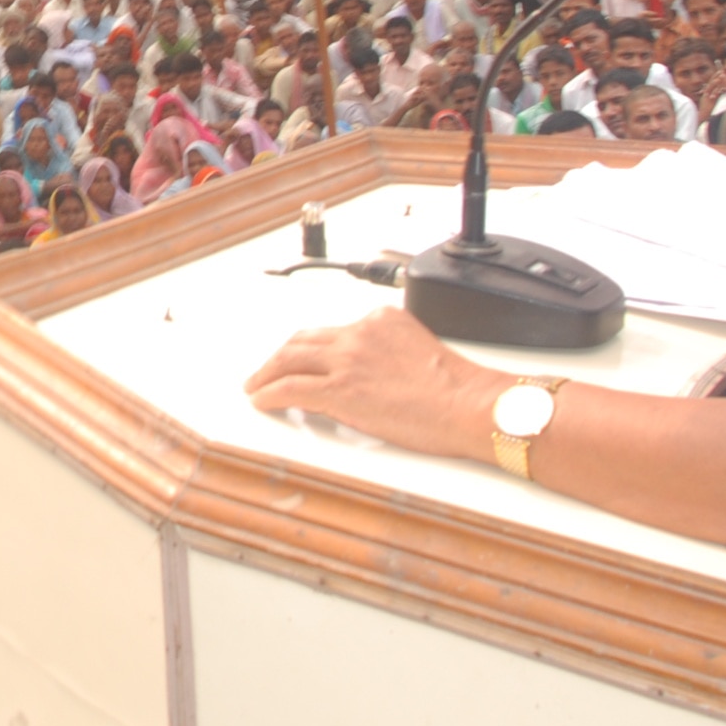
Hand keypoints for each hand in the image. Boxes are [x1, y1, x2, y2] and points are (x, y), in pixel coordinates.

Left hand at [243, 308, 504, 460]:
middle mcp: (360, 333)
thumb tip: (376, 372)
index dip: (313, 347)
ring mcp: (347, 360)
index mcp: (381, 320)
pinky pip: (290, 389)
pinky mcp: (340, 390)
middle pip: (304, 340)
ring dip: (267, 373)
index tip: (304, 356)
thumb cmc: (458, 390)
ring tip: (256, 385)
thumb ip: (391, 352)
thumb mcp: (420, 351)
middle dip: (281, 355)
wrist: (469, 405)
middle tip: (268, 368)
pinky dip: (270, 394)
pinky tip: (262, 401)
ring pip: (290, 360)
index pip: (334, 331)